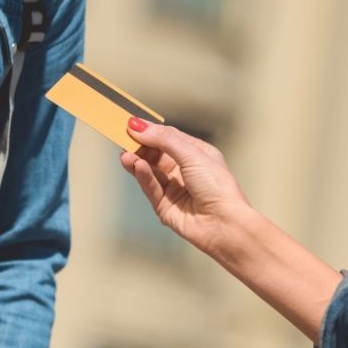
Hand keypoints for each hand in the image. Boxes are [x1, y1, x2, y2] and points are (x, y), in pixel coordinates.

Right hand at [119, 119, 252, 255]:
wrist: (225, 223)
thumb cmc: (218, 186)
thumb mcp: (192, 154)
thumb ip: (164, 139)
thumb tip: (138, 125)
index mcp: (195, 154)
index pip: (167, 137)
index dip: (149, 130)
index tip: (130, 123)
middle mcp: (184, 170)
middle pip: (155, 154)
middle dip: (139, 146)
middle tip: (122, 137)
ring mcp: (174, 189)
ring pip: (149, 171)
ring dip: (136, 161)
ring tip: (125, 154)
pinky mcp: (165, 207)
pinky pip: (150, 188)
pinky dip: (143, 176)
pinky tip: (136, 166)